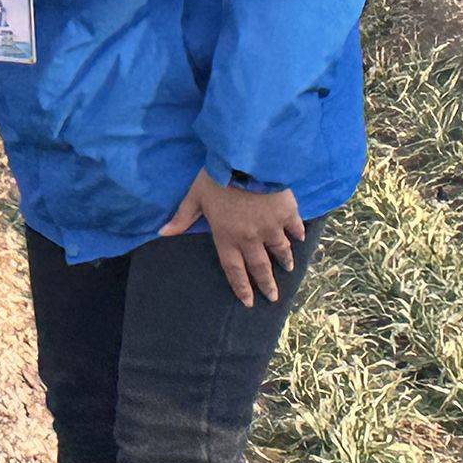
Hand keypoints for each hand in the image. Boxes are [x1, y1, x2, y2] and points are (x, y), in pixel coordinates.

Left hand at [161, 172, 304, 306]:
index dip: (241, 287)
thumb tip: (162, 233)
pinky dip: (297, 234)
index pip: (233, 269)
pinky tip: (300, 238)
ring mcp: (271, 227)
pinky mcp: (287, 213)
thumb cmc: (217, 177)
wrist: (247, 160)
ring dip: (284, 261)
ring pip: (280, 250)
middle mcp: (250, 238)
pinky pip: (294, 227)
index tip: (249, 302)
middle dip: (267, 284)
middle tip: (274, 297)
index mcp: (227, 237)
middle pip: (260, 267)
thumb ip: (183, 216)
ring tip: (289, 269)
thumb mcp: (195, 196)